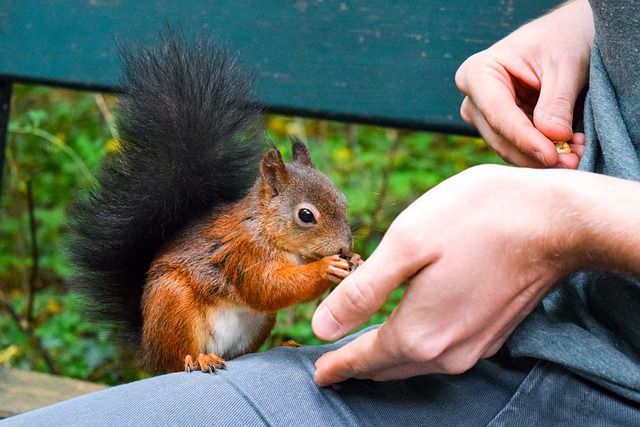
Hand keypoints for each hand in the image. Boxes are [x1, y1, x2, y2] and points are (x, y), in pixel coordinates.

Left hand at [312, 165, 586, 385]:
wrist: (556, 220)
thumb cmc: (476, 220)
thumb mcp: (405, 245)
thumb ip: (362, 292)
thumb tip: (322, 327)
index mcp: (418, 332)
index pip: (363, 359)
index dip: (336, 366)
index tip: (319, 373)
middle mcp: (446, 352)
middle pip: (388, 367)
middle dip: (357, 365)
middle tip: (334, 364)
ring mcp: (474, 345)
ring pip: (415, 363)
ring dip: (386, 359)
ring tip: (363, 351)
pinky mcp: (492, 333)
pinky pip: (441, 353)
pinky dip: (416, 349)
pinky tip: (410, 334)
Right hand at [455, 0, 593, 168]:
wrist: (566, 37)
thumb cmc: (562, 39)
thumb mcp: (565, 64)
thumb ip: (557, 101)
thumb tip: (553, 137)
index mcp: (477, 72)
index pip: (498, 114)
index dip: (524, 139)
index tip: (551, 155)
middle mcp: (474, 99)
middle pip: (500, 137)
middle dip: (535, 154)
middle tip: (573, 162)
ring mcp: (485, 117)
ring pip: (509, 149)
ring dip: (542, 158)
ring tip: (577, 155)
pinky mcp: (502, 130)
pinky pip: (520, 150)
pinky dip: (544, 155)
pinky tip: (571, 151)